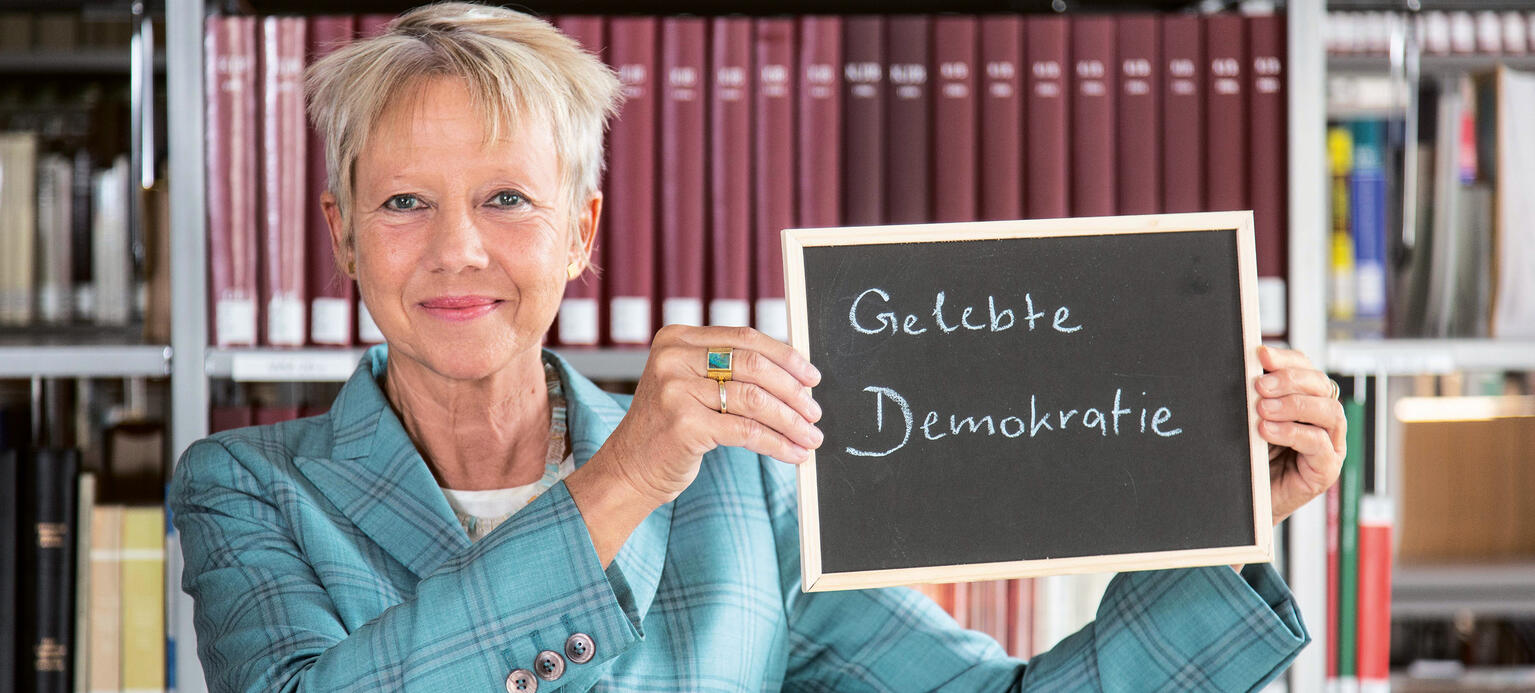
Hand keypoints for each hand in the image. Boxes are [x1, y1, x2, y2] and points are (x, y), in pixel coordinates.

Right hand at [588, 325, 823, 509]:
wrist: (629, 469)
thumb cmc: (669, 428)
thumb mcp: (690, 386)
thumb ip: (727, 370)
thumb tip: (795, 375)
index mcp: (676, 338)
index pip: (744, 337)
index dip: (784, 356)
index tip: (811, 376)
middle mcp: (672, 358)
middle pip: (753, 365)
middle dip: (792, 391)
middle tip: (814, 411)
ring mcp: (675, 390)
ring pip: (754, 400)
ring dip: (790, 420)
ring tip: (810, 436)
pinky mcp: (683, 424)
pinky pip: (746, 431)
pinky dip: (777, 443)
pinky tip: (793, 454)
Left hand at [1256, 345, 1346, 525]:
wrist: (1247, 502)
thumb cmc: (1250, 460)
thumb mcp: (1251, 422)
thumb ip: (1255, 398)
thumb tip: (1248, 371)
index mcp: (1307, 401)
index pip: (1306, 369)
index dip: (1287, 359)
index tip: (1261, 355)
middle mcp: (1323, 420)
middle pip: (1321, 386)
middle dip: (1290, 380)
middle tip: (1259, 386)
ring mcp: (1330, 445)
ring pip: (1329, 412)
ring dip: (1295, 405)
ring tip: (1262, 410)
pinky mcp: (1326, 469)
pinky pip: (1319, 443)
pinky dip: (1293, 432)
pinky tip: (1268, 431)